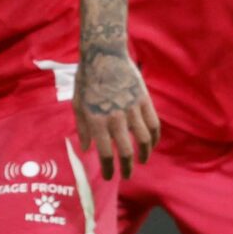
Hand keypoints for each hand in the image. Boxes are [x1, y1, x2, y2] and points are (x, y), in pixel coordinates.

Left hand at [74, 51, 159, 180]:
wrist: (104, 56)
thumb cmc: (86, 81)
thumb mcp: (77, 104)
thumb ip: (83, 128)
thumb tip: (86, 149)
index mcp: (96, 120)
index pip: (105, 153)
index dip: (109, 168)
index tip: (111, 177)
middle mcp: (115, 118)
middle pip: (126, 151)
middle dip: (127, 168)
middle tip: (127, 176)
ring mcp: (132, 109)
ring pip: (144, 140)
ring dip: (144, 154)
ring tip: (141, 161)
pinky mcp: (144, 101)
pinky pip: (154, 124)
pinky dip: (155, 138)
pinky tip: (152, 144)